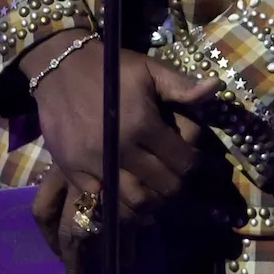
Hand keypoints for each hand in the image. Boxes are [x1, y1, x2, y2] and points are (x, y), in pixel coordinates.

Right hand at [22, 34, 216, 273]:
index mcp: (143, 124)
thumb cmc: (109, 67)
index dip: (193, 164)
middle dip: (176, 185)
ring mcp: (93, 164)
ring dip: (151, 204)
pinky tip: (127, 199)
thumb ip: (181, 86)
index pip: (182, 161)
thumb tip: (215, 88)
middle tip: (176, 178)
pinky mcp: (72, 172)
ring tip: (155, 194)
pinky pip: (100, 202)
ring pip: (133, 202)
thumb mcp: (149, 69)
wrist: (58, 66)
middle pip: (162, 186)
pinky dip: (118, 207)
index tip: (192, 160)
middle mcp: (120, 149)